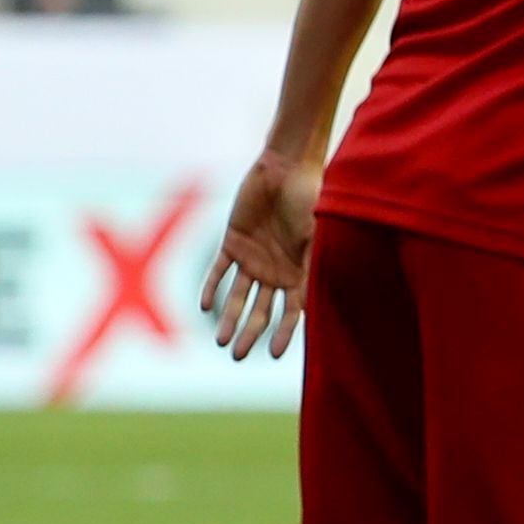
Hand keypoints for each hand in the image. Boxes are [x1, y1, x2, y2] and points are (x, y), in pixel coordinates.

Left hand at [201, 150, 318, 361]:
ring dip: (230, 319)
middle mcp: (276, 269)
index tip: (273, 354)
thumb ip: (314, 263)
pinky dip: (212, 288)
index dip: (283, 333)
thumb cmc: (310, 198)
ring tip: (221, 341)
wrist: (287, 167)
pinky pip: (219, 271)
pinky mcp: (232, 242)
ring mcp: (253, 257)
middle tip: (239, 356)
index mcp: (299, 270)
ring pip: (238, 296)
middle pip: (261, 310)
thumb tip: (316, 296)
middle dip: (250, 334)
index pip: (291, 311)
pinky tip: (206, 307)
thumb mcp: (317, 234)